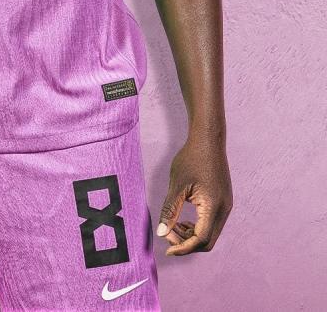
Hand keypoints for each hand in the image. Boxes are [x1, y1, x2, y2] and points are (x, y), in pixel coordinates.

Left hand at [156, 134, 232, 255]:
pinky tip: (184, 219)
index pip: (201, 239)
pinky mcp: (223, 200)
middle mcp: (224, 210)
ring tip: (174, 226)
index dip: (184, 248)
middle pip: (208, 241)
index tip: (167, 249)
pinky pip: (212, 223)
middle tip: (168, 236)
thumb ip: (170, 210)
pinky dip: (198, 226)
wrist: (208, 139)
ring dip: (192, 235)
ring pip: (211, 233)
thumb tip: (162, 234)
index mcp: (214, 207)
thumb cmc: (191, 159)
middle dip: (187, 243)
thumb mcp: (177, 185)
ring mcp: (226, 205)